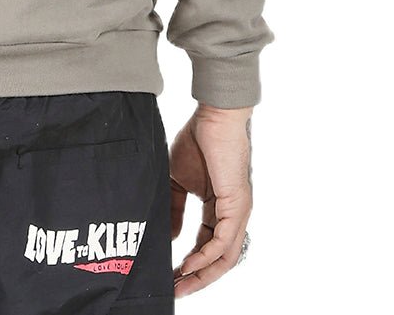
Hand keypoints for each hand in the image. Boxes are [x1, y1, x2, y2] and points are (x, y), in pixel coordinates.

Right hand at [169, 102, 252, 297]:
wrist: (214, 116)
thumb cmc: (199, 140)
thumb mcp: (178, 179)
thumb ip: (175, 208)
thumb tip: (173, 238)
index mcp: (219, 208)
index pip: (206, 246)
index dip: (189, 264)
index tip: (169, 275)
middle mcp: (233, 215)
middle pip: (219, 260)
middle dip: (196, 279)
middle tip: (175, 291)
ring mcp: (237, 212)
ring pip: (224, 257)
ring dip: (202, 275)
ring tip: (180, 285)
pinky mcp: (236, 205)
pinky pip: (223, 241)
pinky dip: (206, 256)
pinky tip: (188, 262)